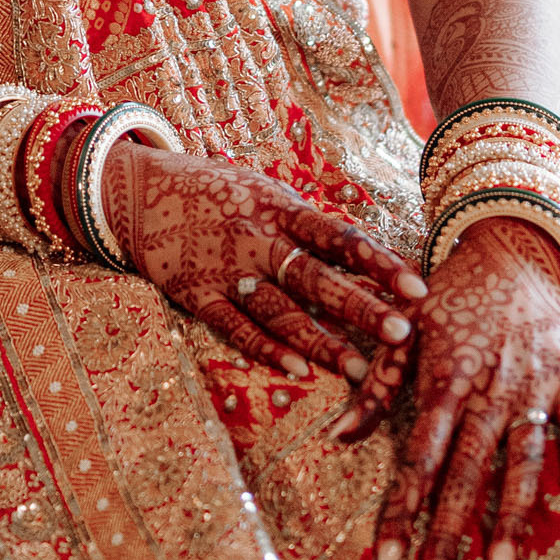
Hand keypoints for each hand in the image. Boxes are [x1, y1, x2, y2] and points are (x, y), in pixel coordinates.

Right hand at [101, 143, 425, 383]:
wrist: (142, 189)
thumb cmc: (219, 191)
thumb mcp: (266, 192)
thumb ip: (306, 224)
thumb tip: (363, 251)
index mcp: (282, 208)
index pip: (341, 238)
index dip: (380, 263)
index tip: (417, 287)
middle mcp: (259, 239)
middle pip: (319, 279)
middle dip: (363, 309)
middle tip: (403, 335)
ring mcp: (227, 269)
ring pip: (282, 311)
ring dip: (321, 342)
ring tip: (359, 370)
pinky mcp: (198, 294)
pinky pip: (236, 327)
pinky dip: (266, 348)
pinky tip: (297, 369)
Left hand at [346, 217, 559, 559]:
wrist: (513, 246)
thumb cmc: (451, 295)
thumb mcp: (405, 329)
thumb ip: (375, 384)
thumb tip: (337, 436)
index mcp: (443, 376)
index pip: (418, 455)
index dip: (402, 511)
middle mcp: (487, 386)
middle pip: (465, 470)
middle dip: (448, 532)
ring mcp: (532, 382)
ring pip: (522, 458)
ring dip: (512, 514)